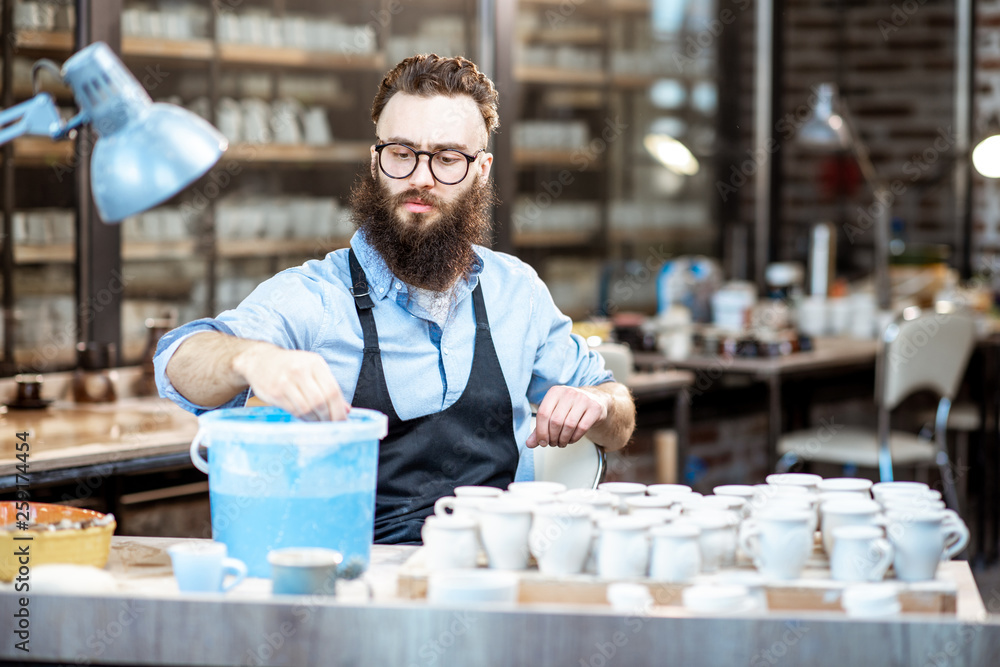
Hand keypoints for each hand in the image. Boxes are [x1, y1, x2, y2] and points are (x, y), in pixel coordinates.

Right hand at [233, 345, 349, 420]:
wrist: (259, 360)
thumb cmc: (291, 366)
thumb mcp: (312, 369)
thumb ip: (329, 387)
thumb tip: (346, 410)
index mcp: (315, 363)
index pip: (333, 390)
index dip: (339, 409)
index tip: (343, 421)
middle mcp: (300, 370)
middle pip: (321, 401)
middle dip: (329, 418)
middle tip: (332, 426)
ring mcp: (286, 381)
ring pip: (307, 408)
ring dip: (316, 420)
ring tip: (320, 423)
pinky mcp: (275, 393)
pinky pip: (294, 411)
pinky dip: (304, 418)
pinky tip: (307, 419)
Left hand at [526, 385, 608, 447]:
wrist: (595, 399)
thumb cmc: (571, 407)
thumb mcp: (554, 412)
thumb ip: (541, 428)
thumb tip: (529, 443)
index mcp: (555, 392)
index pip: (543, 413)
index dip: (540, 431)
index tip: (542, 442)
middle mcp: (568, 393)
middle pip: (555, 421)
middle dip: (552, 437)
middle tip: (552, 443)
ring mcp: (583, 399)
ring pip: (568, 425)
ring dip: (563, 439)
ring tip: (561, 442)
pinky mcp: (594, 408)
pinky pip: (581, 428)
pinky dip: (574, 438)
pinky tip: (571, 439)